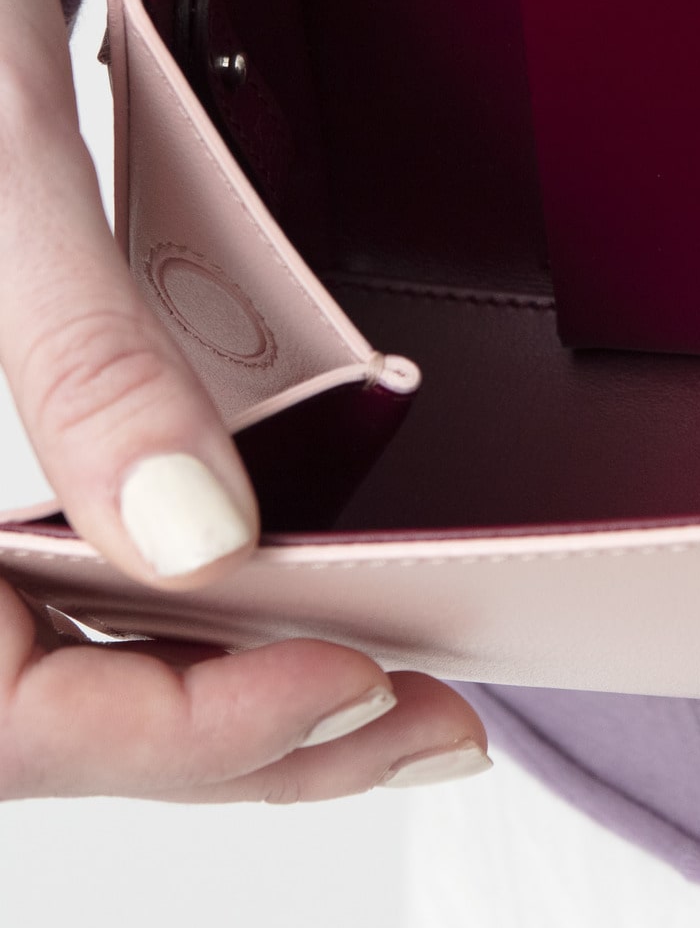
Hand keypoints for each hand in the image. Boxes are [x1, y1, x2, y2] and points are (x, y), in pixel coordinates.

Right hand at [0, 0, 485, 798]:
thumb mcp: (3, 176)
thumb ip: (83, 360)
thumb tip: (203, 539)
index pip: (2, 723)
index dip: (176, 733)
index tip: (346, 675)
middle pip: (50, 732)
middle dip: (247, 751)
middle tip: (429, 721)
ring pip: (71, 692)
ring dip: (238, 716)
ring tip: (404, 705)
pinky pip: (78, 618)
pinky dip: (204, 643)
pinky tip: (310, 628)